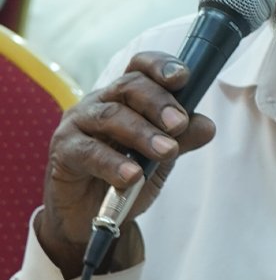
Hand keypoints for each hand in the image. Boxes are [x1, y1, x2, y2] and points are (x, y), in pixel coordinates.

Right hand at [37, 53, 216, 278]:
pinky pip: (89, 152)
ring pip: (111, 117)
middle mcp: (100, 102)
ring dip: (143, 133)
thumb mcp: (162, 158)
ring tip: (167, 150)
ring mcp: (78, 123)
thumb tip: (207, 126)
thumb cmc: (127, 175)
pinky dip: (114, 163)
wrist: (90, 214)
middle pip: (129, 87)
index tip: (182, 77)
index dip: (160, 66)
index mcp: (126, 96)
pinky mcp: (63, 151)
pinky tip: (133, 176)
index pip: (140, 68)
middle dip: (159, 103)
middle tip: (179, 124)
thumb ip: (182, 140)